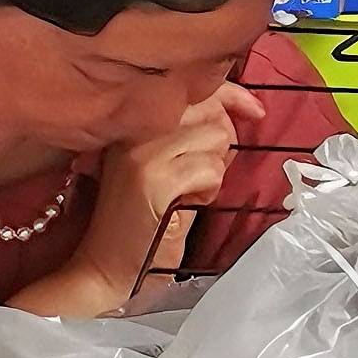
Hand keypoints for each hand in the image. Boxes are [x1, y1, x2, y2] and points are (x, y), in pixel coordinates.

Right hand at [89, 78, 262, 276]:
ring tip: (189, 194)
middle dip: (222, 144)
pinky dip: (210, 190)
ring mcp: (142, 152)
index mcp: (133, 123)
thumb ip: (191, 140)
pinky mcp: (152, 179)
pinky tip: (188, 205)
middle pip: (210, 110)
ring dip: (215, 171)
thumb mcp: (164, 171)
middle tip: (201, 178)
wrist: (103, 268)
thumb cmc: (138, 226)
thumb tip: (232, 119)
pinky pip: (210, 168)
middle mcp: (134, 129)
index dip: (232, 94)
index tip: (255, 111)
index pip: (193, 89)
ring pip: (216, 138)